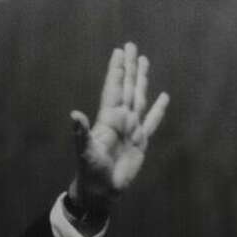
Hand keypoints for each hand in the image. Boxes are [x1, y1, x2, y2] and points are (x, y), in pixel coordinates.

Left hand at [68, 42, 169, 219]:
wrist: (102, 191)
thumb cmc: (89, 172)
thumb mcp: (84, 152)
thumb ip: (81, 133)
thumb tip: (74, 114)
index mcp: (108, 119)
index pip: (113, 88)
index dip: (116, 70)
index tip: (119, 51)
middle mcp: (120, 119)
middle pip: (126, 87)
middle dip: (129, 67)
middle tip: (131, 45)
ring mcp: (131, 129)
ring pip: (139, 98)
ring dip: (141, 80)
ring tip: (145, 61)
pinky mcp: (141, 141)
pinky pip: (152, 121)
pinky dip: (158, 109)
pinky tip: (163, 97)